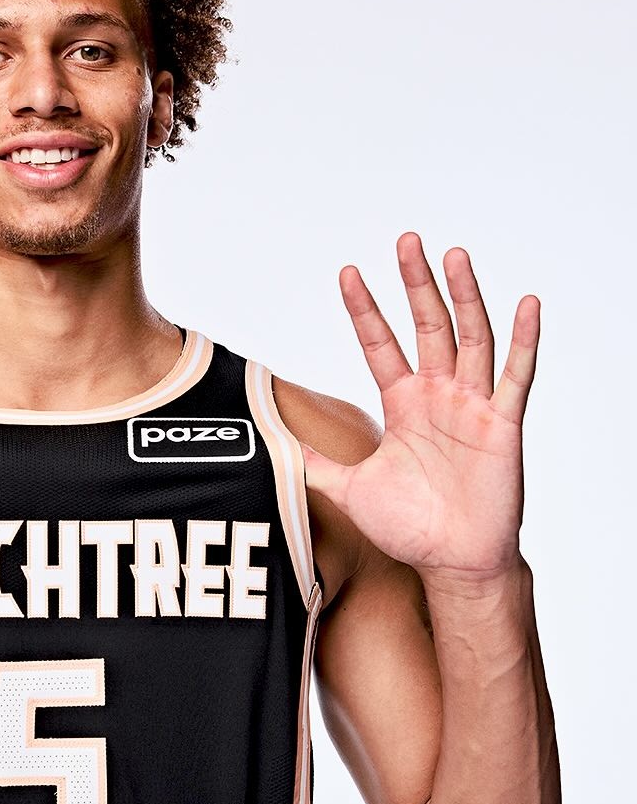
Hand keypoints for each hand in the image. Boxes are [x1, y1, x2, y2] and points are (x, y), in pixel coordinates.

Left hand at [301, 232, 539, 584]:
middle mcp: (438, 396)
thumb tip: (275, 448)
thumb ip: (317, 463)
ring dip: (464, 296)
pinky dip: (524, 340)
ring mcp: (472, 406)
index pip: (380, 344)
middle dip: (415, 284)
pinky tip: (526, 303)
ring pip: (471, 338)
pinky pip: (515, 376)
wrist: (452, 563)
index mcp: (403, 404)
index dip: (365, 310)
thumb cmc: (410, 528)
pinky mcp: (502, 425)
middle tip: (405, 240)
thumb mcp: (350, 490)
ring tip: (453, 255)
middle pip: (427, 326)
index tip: (347, 273)